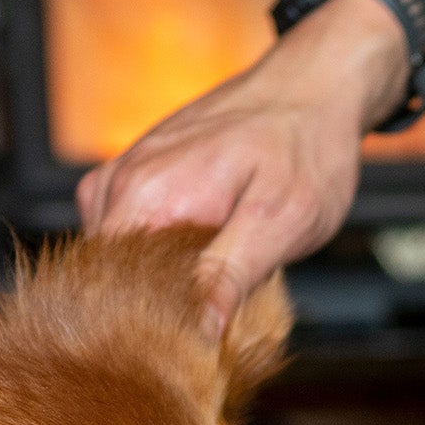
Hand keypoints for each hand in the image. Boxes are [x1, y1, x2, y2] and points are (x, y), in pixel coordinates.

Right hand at [76, 0, 407, 338]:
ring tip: (217, 278)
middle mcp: (120, 183)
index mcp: (145, 197)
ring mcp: (126, 175)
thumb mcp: (281, 221)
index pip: (110, 289)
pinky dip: (162, 252)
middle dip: (156, 305)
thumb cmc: (306, 148)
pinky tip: (203, 253)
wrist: (314, 85)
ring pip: (120, 258)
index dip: (149, 325)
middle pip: (110, 277)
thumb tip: (198, 330)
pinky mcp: (140, 174)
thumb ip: (230, 274)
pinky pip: (131, 231)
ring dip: (161, 278)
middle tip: (217, 311)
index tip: (195, 338)